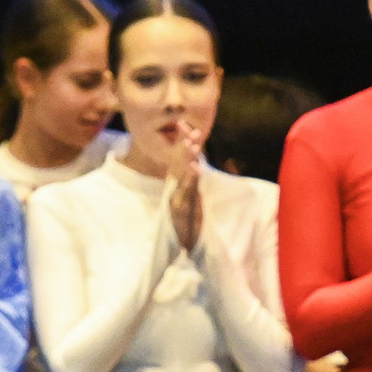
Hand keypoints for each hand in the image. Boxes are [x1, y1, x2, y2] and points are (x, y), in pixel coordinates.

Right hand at [167, 122, 205, 249]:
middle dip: (184, 144)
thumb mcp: (192, 199)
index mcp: (177, 184)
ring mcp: (177, 199)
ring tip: (192, 143)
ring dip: (186, 158)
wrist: (184, 246)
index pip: (178, 158)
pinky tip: (195, 168)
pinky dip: (190, 179)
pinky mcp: (180, 210)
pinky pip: (186, 192)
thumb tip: (196, 163)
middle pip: (178, 162)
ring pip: (181, 175)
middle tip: (191, 127)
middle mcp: (175, 189)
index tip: (186, 125)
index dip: (182, 141)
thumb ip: (192, 181)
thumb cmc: (188, 223)